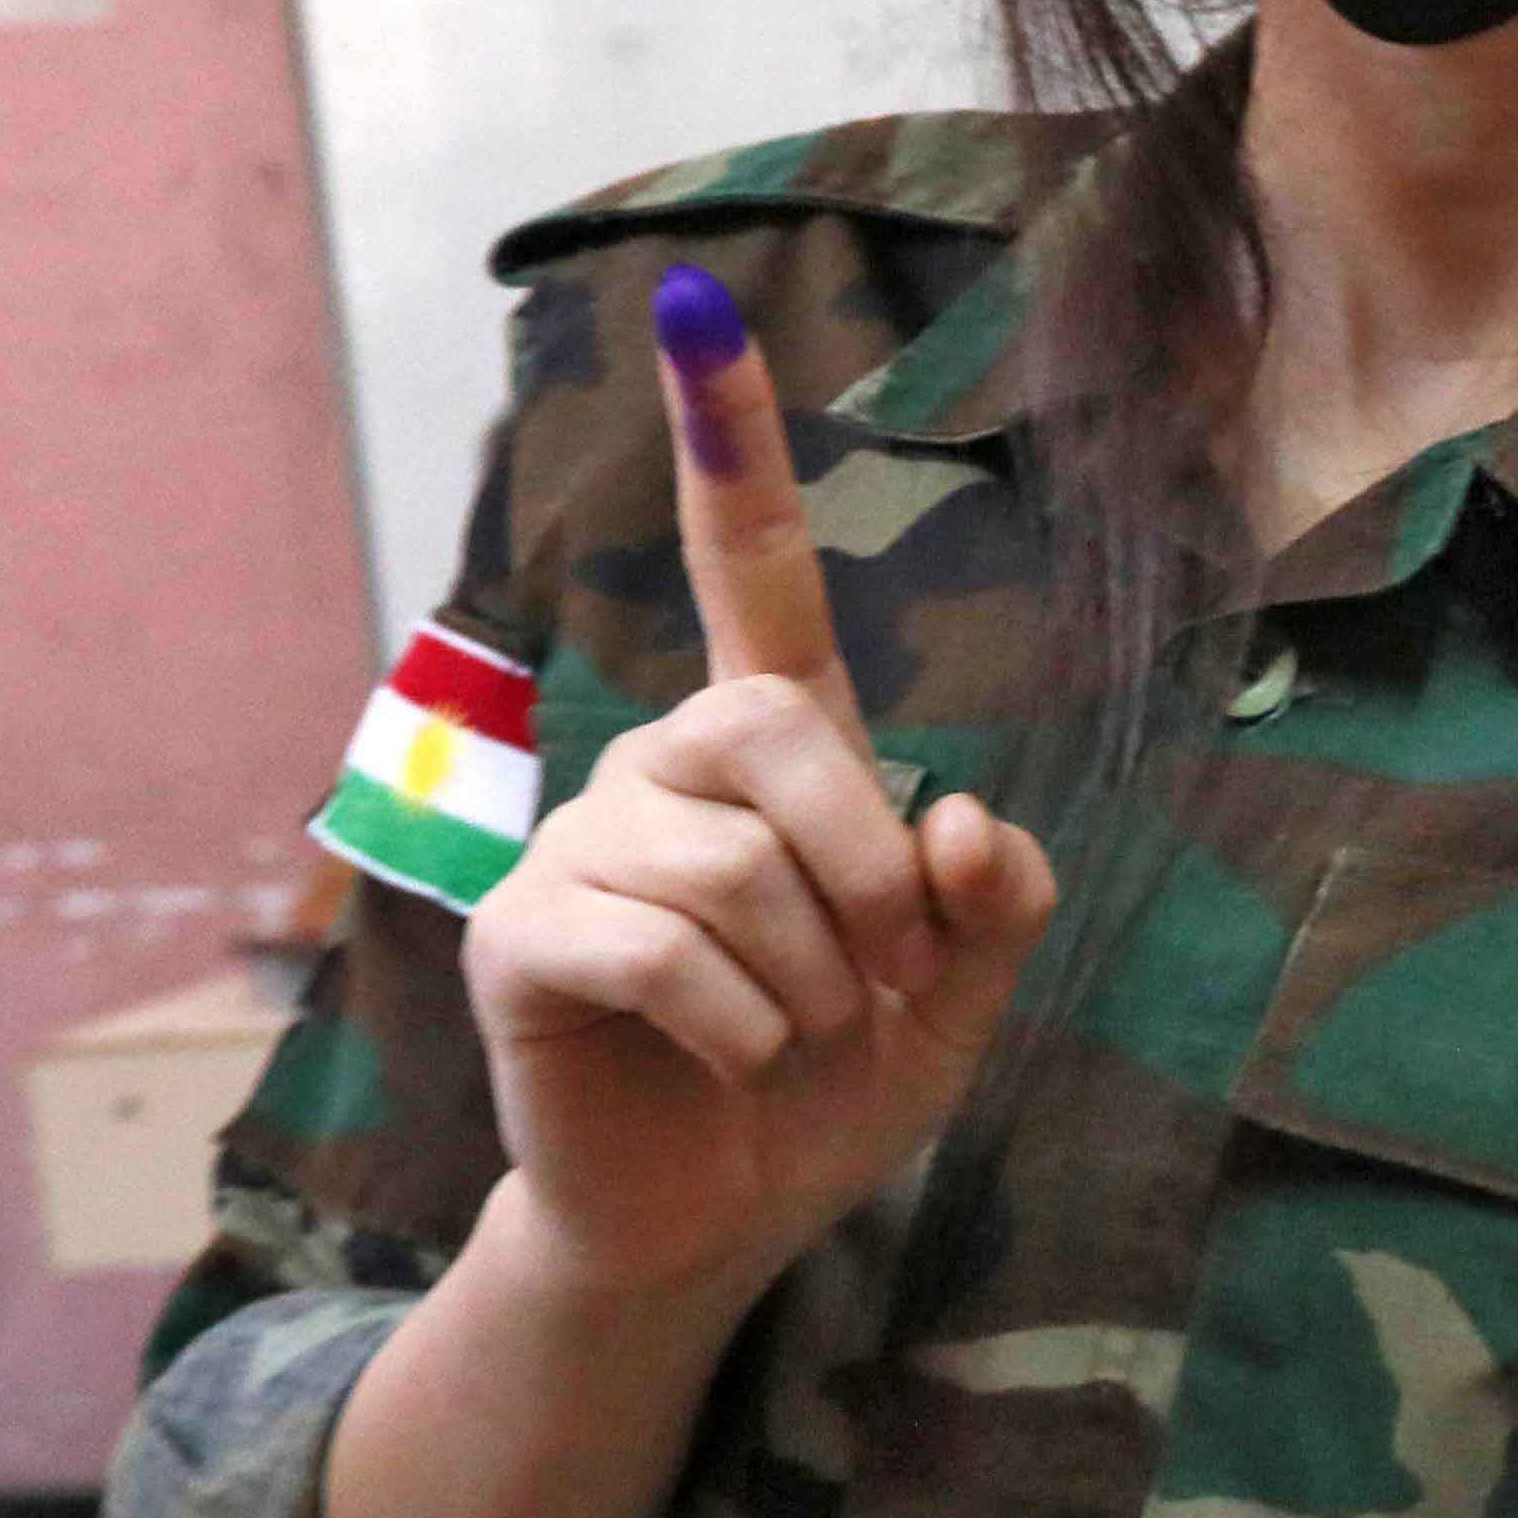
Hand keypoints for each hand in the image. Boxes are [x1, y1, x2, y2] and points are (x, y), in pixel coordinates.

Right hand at [458, 269, 1055, 1305]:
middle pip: (777, 728)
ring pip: (733, 864)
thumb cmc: (830, 1082)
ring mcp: (579, 843)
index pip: (756, 570)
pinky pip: (660, 945)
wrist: (718, 1218)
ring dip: (811, 978)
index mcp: (774, 753)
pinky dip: (737, 1026)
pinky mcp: (523, 934)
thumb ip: (995, 902)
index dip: (729, 439)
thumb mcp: (959, 995)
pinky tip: (728, 1059)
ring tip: (794, 1034)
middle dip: (866, 873)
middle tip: (881, 979)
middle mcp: (664, 769)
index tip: (694, 299)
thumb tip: (965, 814)